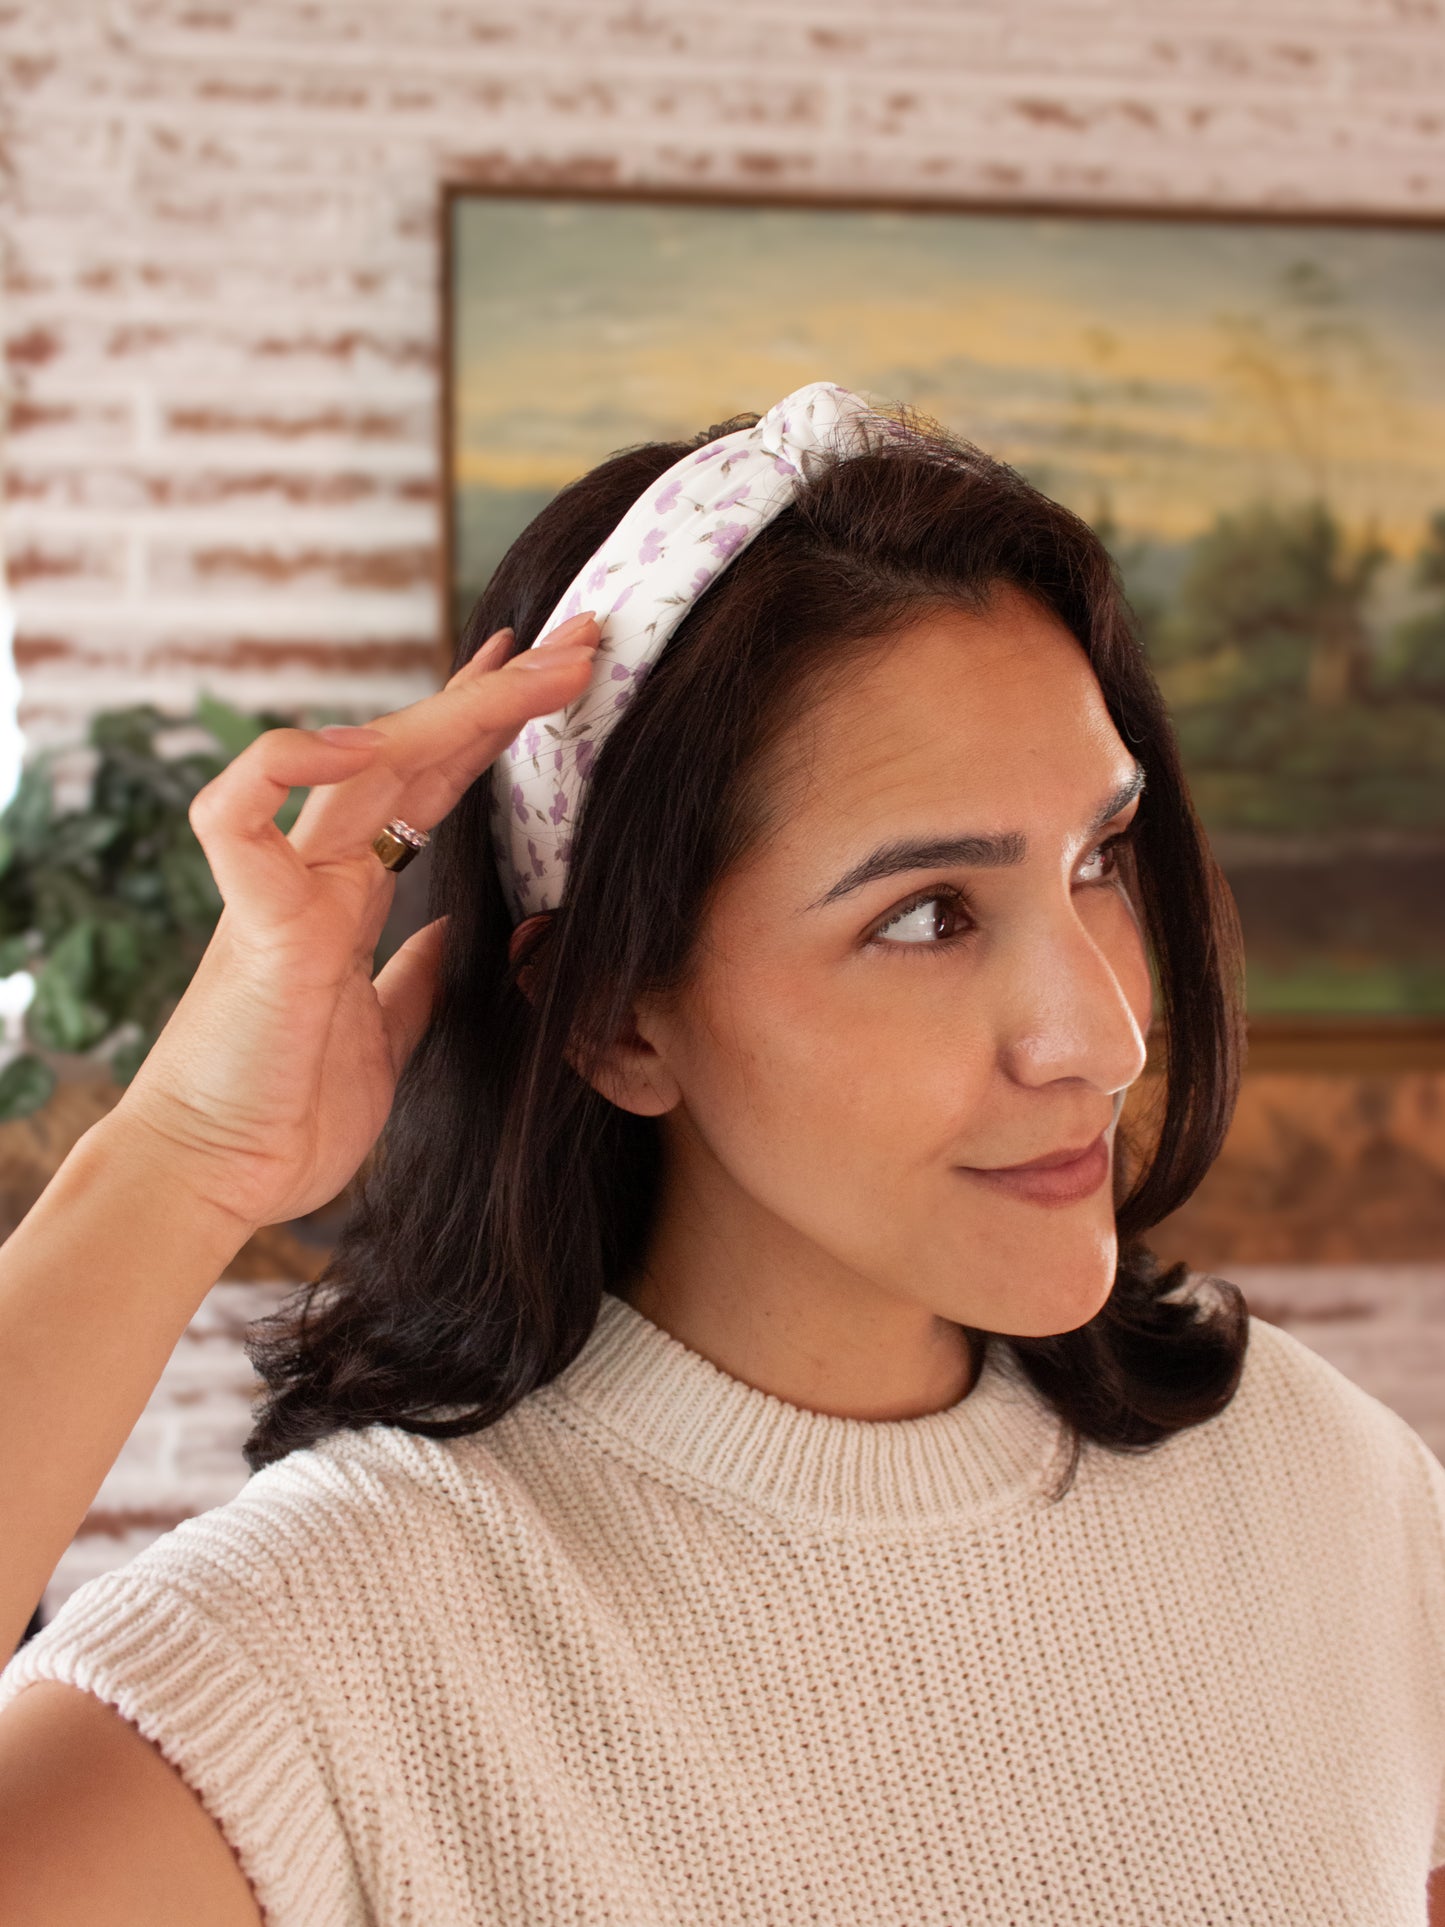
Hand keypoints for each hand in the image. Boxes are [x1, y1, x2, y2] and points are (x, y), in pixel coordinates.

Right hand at [106, 613, 600, 1238]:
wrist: (217, 1178)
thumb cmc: (286, 1111)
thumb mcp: (387, 1033)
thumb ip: (414, 973)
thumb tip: (455, 930)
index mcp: (349, 898)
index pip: (427, 787)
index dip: (484, 727)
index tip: (547, 676)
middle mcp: (319, 876)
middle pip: (414, 756)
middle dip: (497, 695)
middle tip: (580, 641)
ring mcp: (284, 891)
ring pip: (363, 767)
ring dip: (452, 710)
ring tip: (531, 667)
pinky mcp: (253, 925)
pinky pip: (241, 817)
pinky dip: (285, 767)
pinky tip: (356, 747)